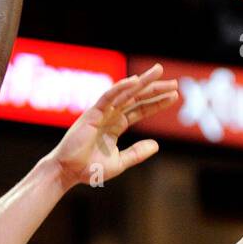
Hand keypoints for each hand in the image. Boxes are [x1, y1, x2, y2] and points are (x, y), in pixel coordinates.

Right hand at [50, 64, 176, 189]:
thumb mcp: (120, 162)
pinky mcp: (92, 113)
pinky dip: (120, 87)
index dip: (157, 103)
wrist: (68, 172)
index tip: (174, 96)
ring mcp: (102, 112)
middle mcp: (110, 115)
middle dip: (155, 89)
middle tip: (174, 82)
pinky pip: (108, 96)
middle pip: (137, 98)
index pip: (140, 110)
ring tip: (159, 71)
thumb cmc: (89, 169)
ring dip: (142, 82)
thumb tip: (157, 145)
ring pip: (125, 93)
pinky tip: (135, 81)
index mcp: (116, 124)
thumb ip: (137, 153)